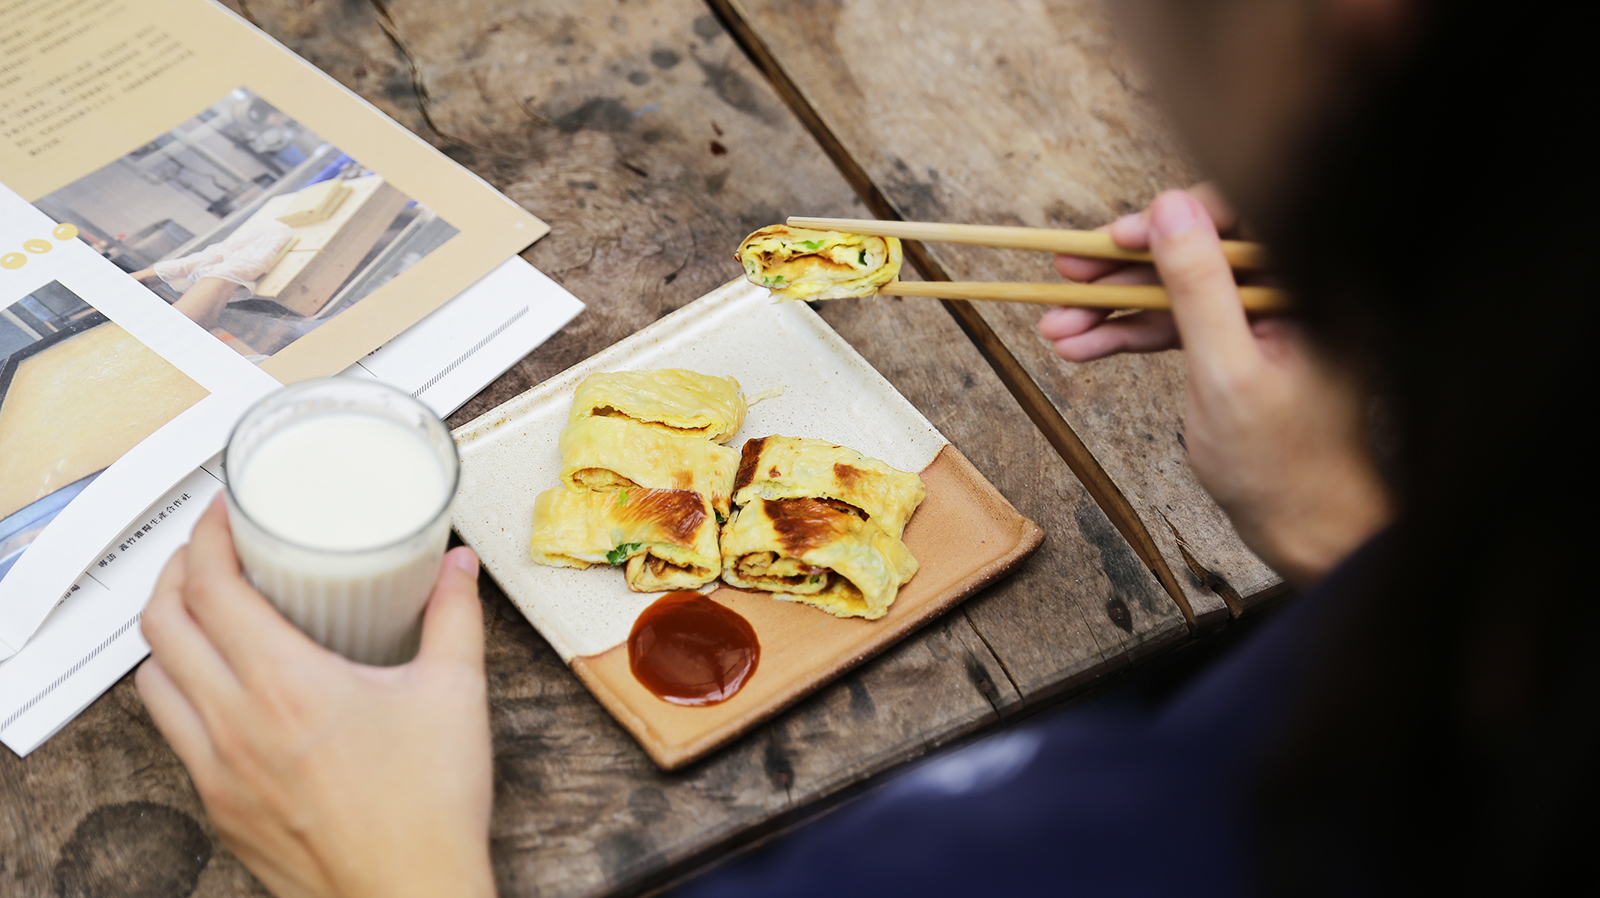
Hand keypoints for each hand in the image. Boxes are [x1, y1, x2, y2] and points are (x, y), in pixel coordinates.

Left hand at [136, 496, 495, 897]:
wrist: (409, 896)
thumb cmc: (429, 810)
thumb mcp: (455, 694)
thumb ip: (454, 618)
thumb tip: (458, 568)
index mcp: (288, 687)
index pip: (213, 590)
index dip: (207, 539)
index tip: (222, 516)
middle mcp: (236, 725)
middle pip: (162, 625)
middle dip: (177, 572)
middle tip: (207, 550)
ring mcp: (218, 770)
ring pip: (152, 680)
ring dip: (167, 633)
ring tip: (203, 611)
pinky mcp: (219, 805)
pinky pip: (172, 732)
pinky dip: (179, 691)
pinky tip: (220, 686)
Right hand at [1038, 188, 1391, 583]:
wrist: (1303, 527)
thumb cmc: (1280, 464)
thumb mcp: (1226, 370)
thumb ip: (1199, 287)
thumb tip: (1171, 206)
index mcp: (1306, 286)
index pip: (1240, 219)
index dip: (1173, 220)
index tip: (1116, 237)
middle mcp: (1287, 293)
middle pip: (1196, 254)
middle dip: (1126, 268)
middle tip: (1067, 271)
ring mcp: (1259, 321)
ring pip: (1176, 292)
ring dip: (1113, 308)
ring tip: (1055, 326)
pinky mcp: (1236, 347)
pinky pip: (1176, 326)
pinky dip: (1128, 336)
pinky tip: (1080, 346)